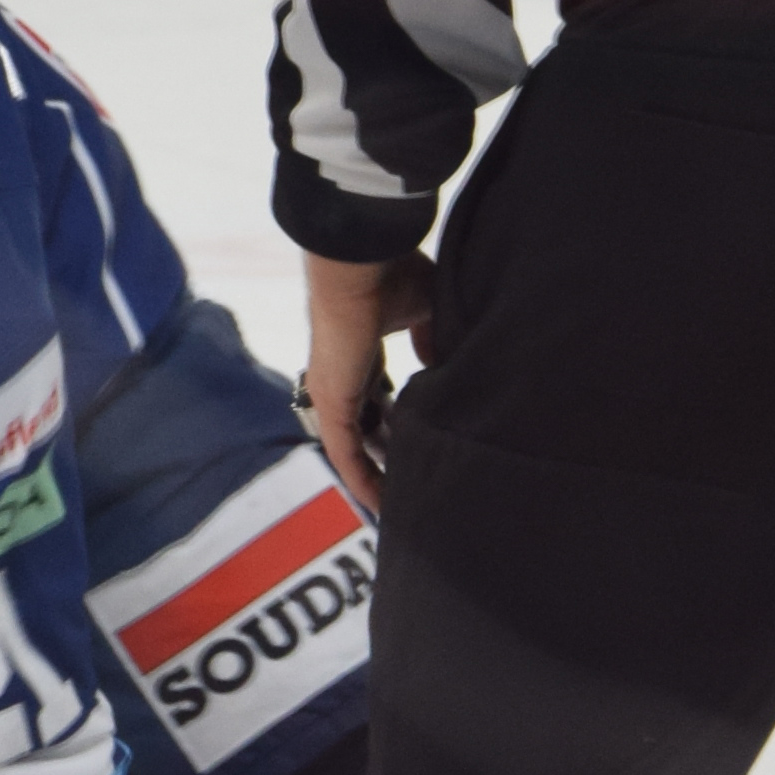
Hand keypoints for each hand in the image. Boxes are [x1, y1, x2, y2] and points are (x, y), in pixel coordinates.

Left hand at [299, 247, 435, 518]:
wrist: (360, 268)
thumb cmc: (390, 275)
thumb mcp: (425, 308)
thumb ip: (432, 337)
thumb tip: (442, 362)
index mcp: (362, 351)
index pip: (378, 397)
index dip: (398, 420)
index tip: (422, 439)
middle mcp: (344, 376)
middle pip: (368, 428)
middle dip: (391, 455)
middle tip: (418, 482)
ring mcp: (334, 393)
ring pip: (356, 448)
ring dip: (379, 477)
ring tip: (405, 507)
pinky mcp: (332, 406)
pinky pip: (345, 456)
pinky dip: (363, 482)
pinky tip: (382, 507)